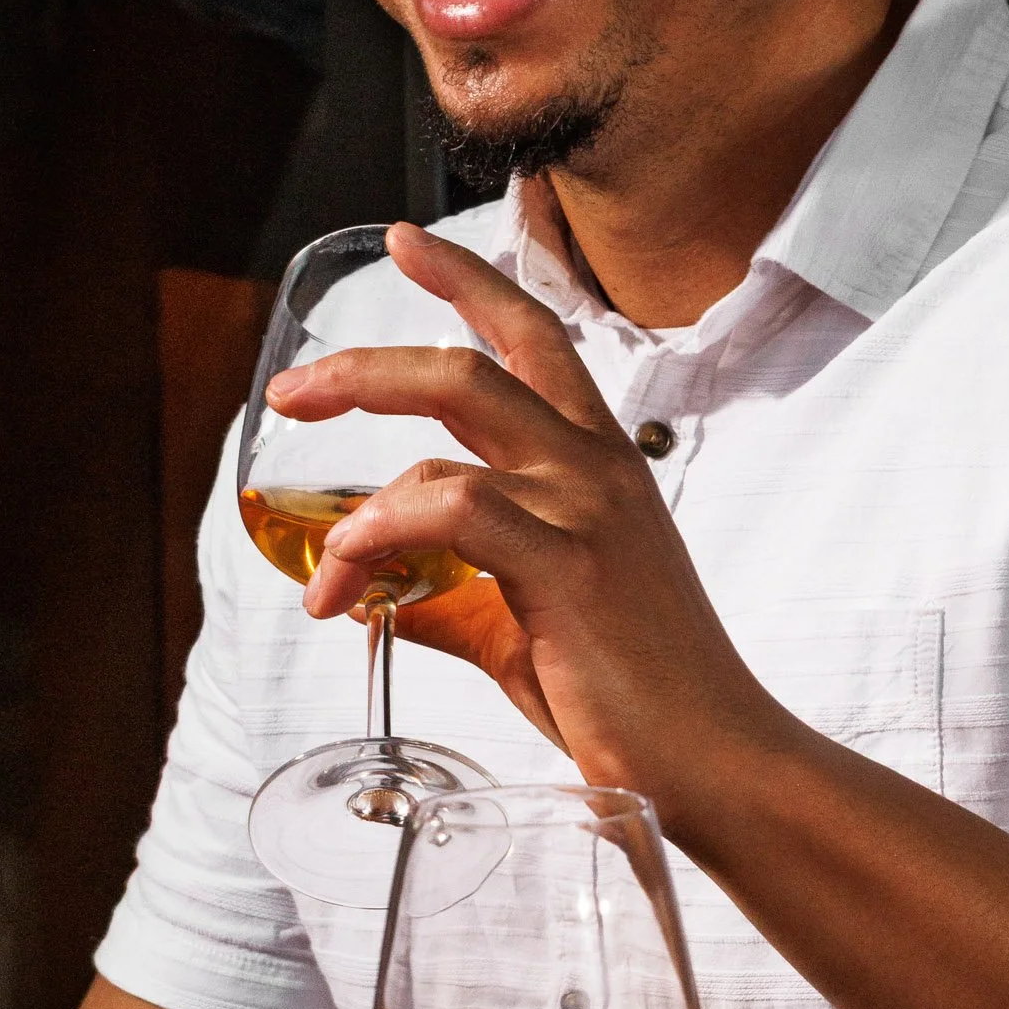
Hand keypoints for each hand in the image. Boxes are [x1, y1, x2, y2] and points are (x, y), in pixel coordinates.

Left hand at [262, 224, 792, 826]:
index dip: (469, 281)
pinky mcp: (570, 564)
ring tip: (315, 563)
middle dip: (366, 366)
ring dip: (354, 492)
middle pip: (473, 362)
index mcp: (600, 464)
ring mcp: (587, 507)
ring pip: (454, 419)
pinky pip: (453, 507)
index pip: (535, 338)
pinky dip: (382, 530)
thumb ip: (452, 598)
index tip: (408, 242)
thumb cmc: (636, 702)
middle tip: (291, 393)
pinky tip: (349, 575)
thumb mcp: (528, 631)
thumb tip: (372, 593)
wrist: (717, 766)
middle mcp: (598, 465)